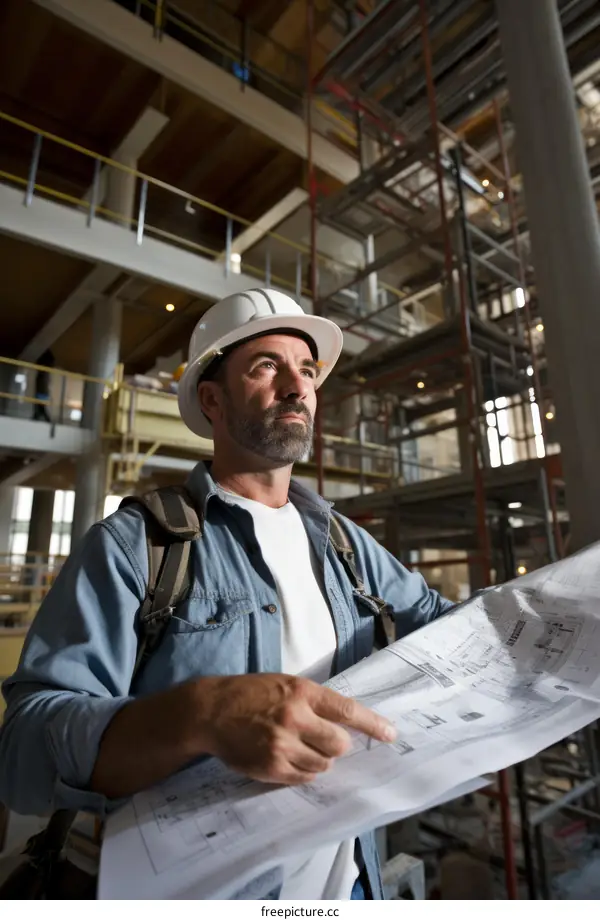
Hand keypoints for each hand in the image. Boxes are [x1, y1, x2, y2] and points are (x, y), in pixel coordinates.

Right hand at [194, 673, 395, 785]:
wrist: (212, 711)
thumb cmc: (251, 694)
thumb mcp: (285, 685)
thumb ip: (314, 701)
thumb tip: (347, 722)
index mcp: (301, 692)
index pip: (346, 710)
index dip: (372, 724)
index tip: (390, 734)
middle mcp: (295, 718)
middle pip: (339, 744)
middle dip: (337, 746)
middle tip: (324, 740)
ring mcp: (282, 745)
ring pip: (323, 764)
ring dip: (319, 759)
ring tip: (299, 747)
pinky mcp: (271, 767)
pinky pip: (304, 777)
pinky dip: (303, 771)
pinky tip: (289, 757)